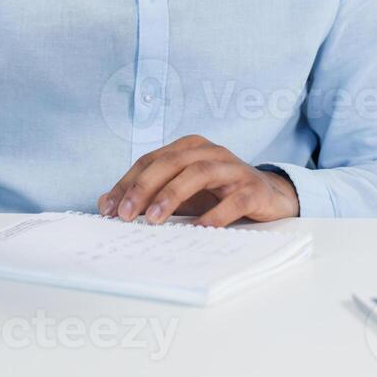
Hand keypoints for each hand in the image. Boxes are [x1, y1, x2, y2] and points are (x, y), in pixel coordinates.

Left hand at [97, 135, 299, 227]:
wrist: (270, 197)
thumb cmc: (218, 194)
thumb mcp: (180, 193)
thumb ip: (146, 195)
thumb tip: (106, 203)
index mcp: (189, 147)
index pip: (151, 160)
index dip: (128, 183)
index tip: (109, 209)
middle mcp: (211, 152)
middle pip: (172, 162)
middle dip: (145, 188)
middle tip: (126, 215)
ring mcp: (233, 169)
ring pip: (199, 173)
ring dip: (172, 195)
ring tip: (154, 219)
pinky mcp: (253, 189)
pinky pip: (232, 200)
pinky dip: (214, 215)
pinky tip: (198, 230)